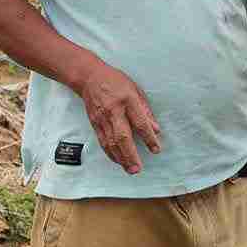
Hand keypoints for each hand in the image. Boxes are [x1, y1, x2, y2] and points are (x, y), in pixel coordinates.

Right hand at [72, 60, 161, 174]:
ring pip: (111, 142)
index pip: (140, 122)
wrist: (90, 78)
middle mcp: (114, 110)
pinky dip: (111, 153)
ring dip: (121, 158)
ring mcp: (102, 118)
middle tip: (138, 168)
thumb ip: (146, 111)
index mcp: (128, 100)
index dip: (149, 137)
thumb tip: (155, 129)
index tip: (156, 149)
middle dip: (131, 154)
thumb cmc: (115, 81)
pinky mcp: (95, 124)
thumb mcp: (136, 90)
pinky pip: (103, 142)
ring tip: (130, 169)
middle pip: (123, 136)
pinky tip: (118, 160)